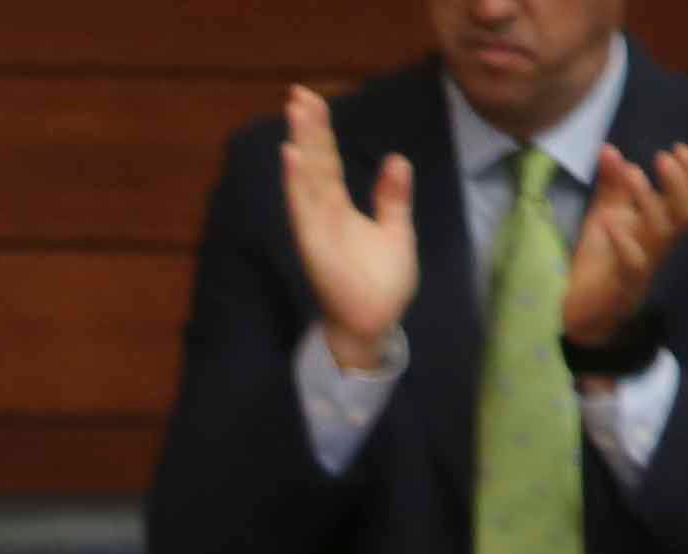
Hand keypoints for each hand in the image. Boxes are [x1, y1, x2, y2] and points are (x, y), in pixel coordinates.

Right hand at [281, 85, 417, 369]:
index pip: (327, 163)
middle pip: (314, 164)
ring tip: (296, 113)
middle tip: (298, 93)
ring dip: (300, 146)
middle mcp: (323, 215)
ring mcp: (317, 230)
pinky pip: (304, 211)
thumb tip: (396, 159)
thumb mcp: (396, 232)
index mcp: (339, 209)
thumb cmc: (381, 285)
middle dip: (307, 129)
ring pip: (307, 180)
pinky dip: (297, 184)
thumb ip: (392, 197)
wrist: (375, 325)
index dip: (320, 132)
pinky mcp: (316, 247)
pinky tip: (292, 158)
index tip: (313, 101)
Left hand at [563, 141, 687, 342]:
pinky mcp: (624, 285)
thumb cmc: (599, 262)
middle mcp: (658, 246)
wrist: (581, 312)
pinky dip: (623, 240)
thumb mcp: (604, 216)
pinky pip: (633, 263)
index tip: (679, 148)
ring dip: (650, 201)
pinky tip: (610, 222)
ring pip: (662, 234)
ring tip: (632, 174)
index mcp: (659, 229)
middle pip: (685, 215)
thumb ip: (611, 186)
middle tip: (663, 157)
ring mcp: (645, 266)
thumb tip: (609, 149)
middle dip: (679, 184)